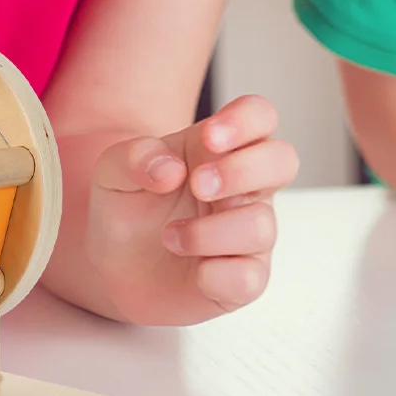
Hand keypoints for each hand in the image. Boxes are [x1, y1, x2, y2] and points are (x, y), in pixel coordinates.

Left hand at [85, 95, 298, 323]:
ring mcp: (248, 234)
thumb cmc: (128, 208)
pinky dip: (216, 275)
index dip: (245, 120)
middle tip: (197, 185)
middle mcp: (243, 188)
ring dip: (208, 232)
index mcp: (217, 150)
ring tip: (169, 236)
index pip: (259, 116)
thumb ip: (135, 156)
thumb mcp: (112, 172)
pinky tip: (193, 270)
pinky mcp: (242, 279)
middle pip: (283, 160)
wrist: (115, 265)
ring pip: (261, 225)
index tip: (208, 138)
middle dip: (242, 171)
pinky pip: (250, 277)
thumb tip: (171, 168)